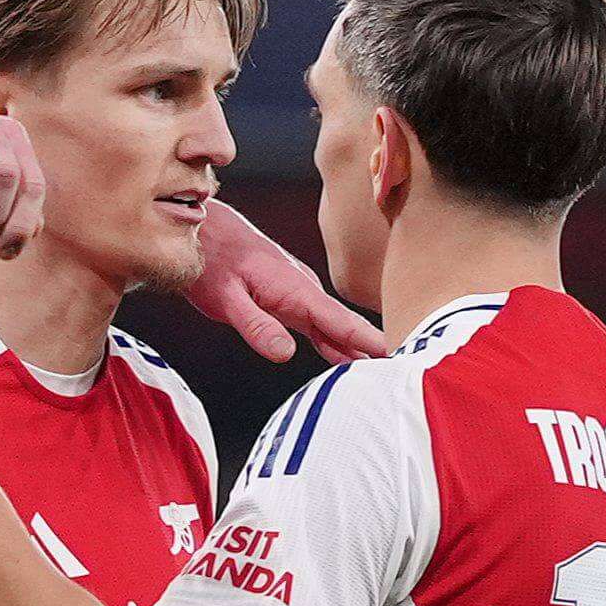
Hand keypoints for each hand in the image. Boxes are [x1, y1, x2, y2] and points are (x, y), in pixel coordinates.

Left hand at [180, 199, 386, 363]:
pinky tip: (350, 359)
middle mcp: (305, 290)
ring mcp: (300, 295)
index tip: (396, 356)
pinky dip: (338, 341)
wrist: (203, 231)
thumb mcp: (225, 298)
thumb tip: (286, 354)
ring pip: (336, 327)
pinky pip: (321, 325)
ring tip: (385, 373)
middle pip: (346, 327)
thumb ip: (256, 325)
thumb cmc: (211, 262)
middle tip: (401, 374)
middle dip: (373, 349)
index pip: (339, 321)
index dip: (368, 341)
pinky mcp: (292, 299)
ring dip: (359, 348)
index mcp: (295, 290)